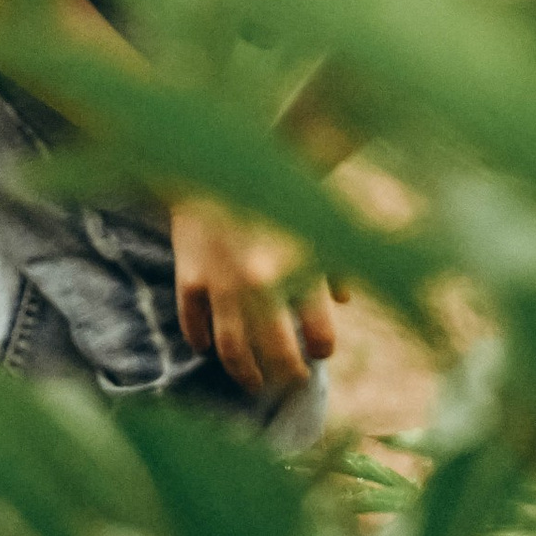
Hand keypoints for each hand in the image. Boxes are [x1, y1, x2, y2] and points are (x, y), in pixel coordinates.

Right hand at [170, 200, 336, 400]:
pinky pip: (193, 320)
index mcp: (301, 269)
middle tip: (294, 380)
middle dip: (289, 373)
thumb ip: (336, 260)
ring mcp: (222, 282)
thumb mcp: (318, 219)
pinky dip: (199, 339)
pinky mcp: (190, 274)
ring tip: (254, 382)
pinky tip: (206, 348)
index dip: (324, 348)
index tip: (322, 352)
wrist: (220, 153)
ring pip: (233, 348)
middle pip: (278, 351)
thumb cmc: (277, 185)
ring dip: (246, 372)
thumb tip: (344, 300)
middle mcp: (262, 282)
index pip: (321, 334)